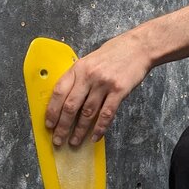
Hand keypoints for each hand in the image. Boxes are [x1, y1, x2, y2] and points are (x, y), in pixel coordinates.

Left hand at [45, 32, 149, 146]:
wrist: (139, 47)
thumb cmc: (115, 53)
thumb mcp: (90, 60)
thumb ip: (79, 77)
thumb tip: (66, 100)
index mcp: (78, 68)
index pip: (59, 92)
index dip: (52, 111)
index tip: (49, 124)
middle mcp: (89, 76)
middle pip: (71, 106)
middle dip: (62, 126)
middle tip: (58, 139)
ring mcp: (104, 84)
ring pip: (87, 113)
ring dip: (79, 131)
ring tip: (74, 141)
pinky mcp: (119, 91)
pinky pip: (106, 114)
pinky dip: (99, 128)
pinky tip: (94, 136)